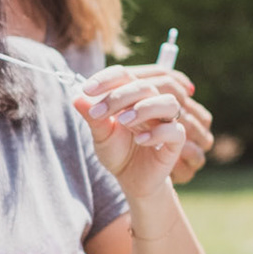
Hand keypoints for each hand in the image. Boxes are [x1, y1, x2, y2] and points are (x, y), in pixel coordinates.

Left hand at [77, 66, 188, 197]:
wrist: (130, 178)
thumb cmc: (117, 151)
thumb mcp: (100, 134)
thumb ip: (92, 116)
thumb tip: (76, 98)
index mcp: (133, 96)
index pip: (125, 75)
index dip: (107, 78)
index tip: (86, 90)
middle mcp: (152, 103)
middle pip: (145, 87)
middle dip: (119, 97)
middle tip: (97, 113)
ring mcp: (167, 121)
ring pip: (168, 102)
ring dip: (144, 108)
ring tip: (123, 121)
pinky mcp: (176, 141)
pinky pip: (175, 130)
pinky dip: (157, 133)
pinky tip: (140, 140)